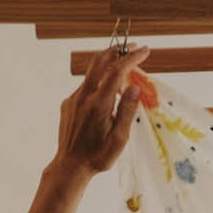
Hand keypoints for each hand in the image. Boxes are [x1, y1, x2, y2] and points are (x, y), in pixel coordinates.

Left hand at [51, 44, 152, 177]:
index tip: (144, 50)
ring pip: (91, 75)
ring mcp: (73, 99)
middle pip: (99, 62)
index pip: (117, 72)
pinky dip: (98, 83)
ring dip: (107, 66)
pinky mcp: (68, 104)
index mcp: (99, 104)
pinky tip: (107, 93)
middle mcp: (83, 97)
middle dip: (116, 50)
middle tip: (132, 46)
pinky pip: (85, 87)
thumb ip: (127, 110)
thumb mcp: (119, 138)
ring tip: (124, 70)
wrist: (70, 166)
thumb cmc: (98, 157)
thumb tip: (135, 87)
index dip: (132, 58)